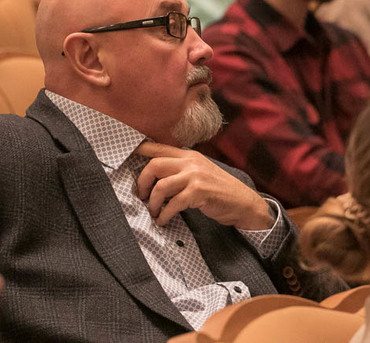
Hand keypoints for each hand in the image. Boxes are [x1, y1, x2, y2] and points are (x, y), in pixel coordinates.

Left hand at [135, 142, 272, 229]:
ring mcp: (195, 176)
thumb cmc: (219, 190)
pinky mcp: (199, 192)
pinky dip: (164, 214)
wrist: (243, 203)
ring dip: (153, 202)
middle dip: (143, 182)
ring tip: (154, 212)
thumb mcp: (200, 173)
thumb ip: (181, 170)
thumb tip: (155, 178)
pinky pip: (173, 203)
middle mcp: (191, 162)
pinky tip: (163, 220)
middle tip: (142, 195)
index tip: (126, 156)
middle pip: (154, 165)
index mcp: (189, 155)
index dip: (140, 150)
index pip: (159, 147)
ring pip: (161, 185)